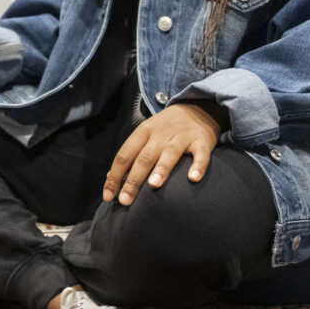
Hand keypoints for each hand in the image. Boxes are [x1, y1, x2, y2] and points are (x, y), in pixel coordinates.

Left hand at [102, 102, 225, 206]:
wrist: (197, 107)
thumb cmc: (166, 129)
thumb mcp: (145, 136)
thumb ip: (130, 156)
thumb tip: (110, 179)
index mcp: (143, 132)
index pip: (124, 155)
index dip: (115, 176)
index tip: (108, 196)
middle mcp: (161, 134)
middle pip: (144, 157)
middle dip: (133, 180)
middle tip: (125, 200)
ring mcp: (182, 137)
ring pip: (170, 153)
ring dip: (161, 169)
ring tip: (154, 185)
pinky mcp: (201, 141)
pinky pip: (200, 155)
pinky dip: (198, 166)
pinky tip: (193, 178)